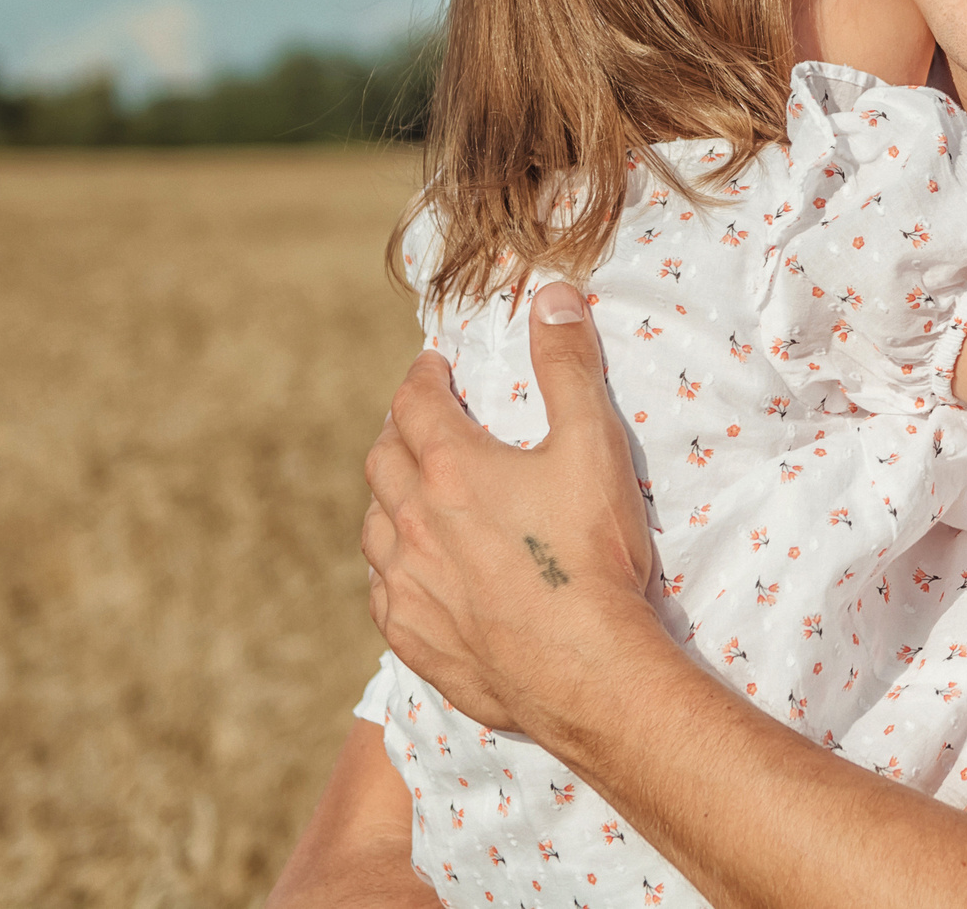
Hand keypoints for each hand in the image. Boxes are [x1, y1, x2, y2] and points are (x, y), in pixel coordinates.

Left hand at [359, 281, 659, 732]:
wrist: (584, 670)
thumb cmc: (590, 556)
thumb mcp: (594, 445)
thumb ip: (569, 366)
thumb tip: (551, 296)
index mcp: (451, 468)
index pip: (415, 402)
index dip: (424, 377)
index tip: (435, 368)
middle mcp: (412, 522)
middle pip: (383, 459)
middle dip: (400, 431)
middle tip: (423, 424)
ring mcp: (406, 585)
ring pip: (372, 528)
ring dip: (389, 501)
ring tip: (415, 496)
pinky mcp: (412, 637)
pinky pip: (382, 592)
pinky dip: (394, 568)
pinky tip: (417, 571)